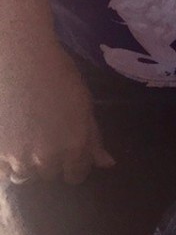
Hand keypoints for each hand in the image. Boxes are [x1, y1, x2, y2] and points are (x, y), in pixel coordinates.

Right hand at [0, 43, 114, 185]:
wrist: (21, 59)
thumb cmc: (59, 74)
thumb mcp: (84, 103)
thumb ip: (93, 137)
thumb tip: (107, 164)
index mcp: (74, 145)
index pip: (76, 176)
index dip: (75, 164)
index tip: (70, 152)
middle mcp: (47, 158)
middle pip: (50, 175)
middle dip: (52, 161)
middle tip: (47, 139)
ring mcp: (18, 157)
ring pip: (25, 176)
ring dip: (29, 164)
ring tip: (28, 141)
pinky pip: (3, 171)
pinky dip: (7, 163)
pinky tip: (12, 143)